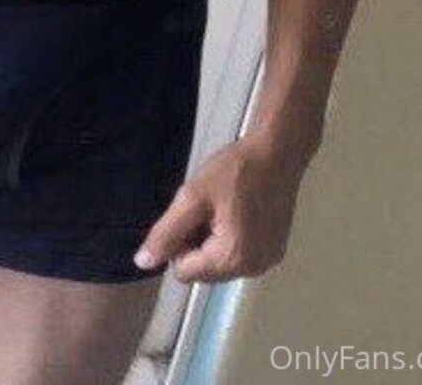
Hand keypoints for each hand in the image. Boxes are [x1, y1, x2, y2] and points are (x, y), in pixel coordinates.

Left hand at [132, 131, 310, 284]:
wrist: (278, 150)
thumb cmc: (235, 170)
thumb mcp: (192, 196)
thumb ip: (166, 233)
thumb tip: (143, 263)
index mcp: (231, 260)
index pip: (183, 271)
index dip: (179, 242)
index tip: (191, 212)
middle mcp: (253, 270)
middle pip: (204, 270)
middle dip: (198, 242)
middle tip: (208, 207)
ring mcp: (267, 261)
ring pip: (220, 263)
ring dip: (214, 240)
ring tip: (224, 206)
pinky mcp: (275, 250)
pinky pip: (240, 255)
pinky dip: (232, 238)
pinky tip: (239, 210)